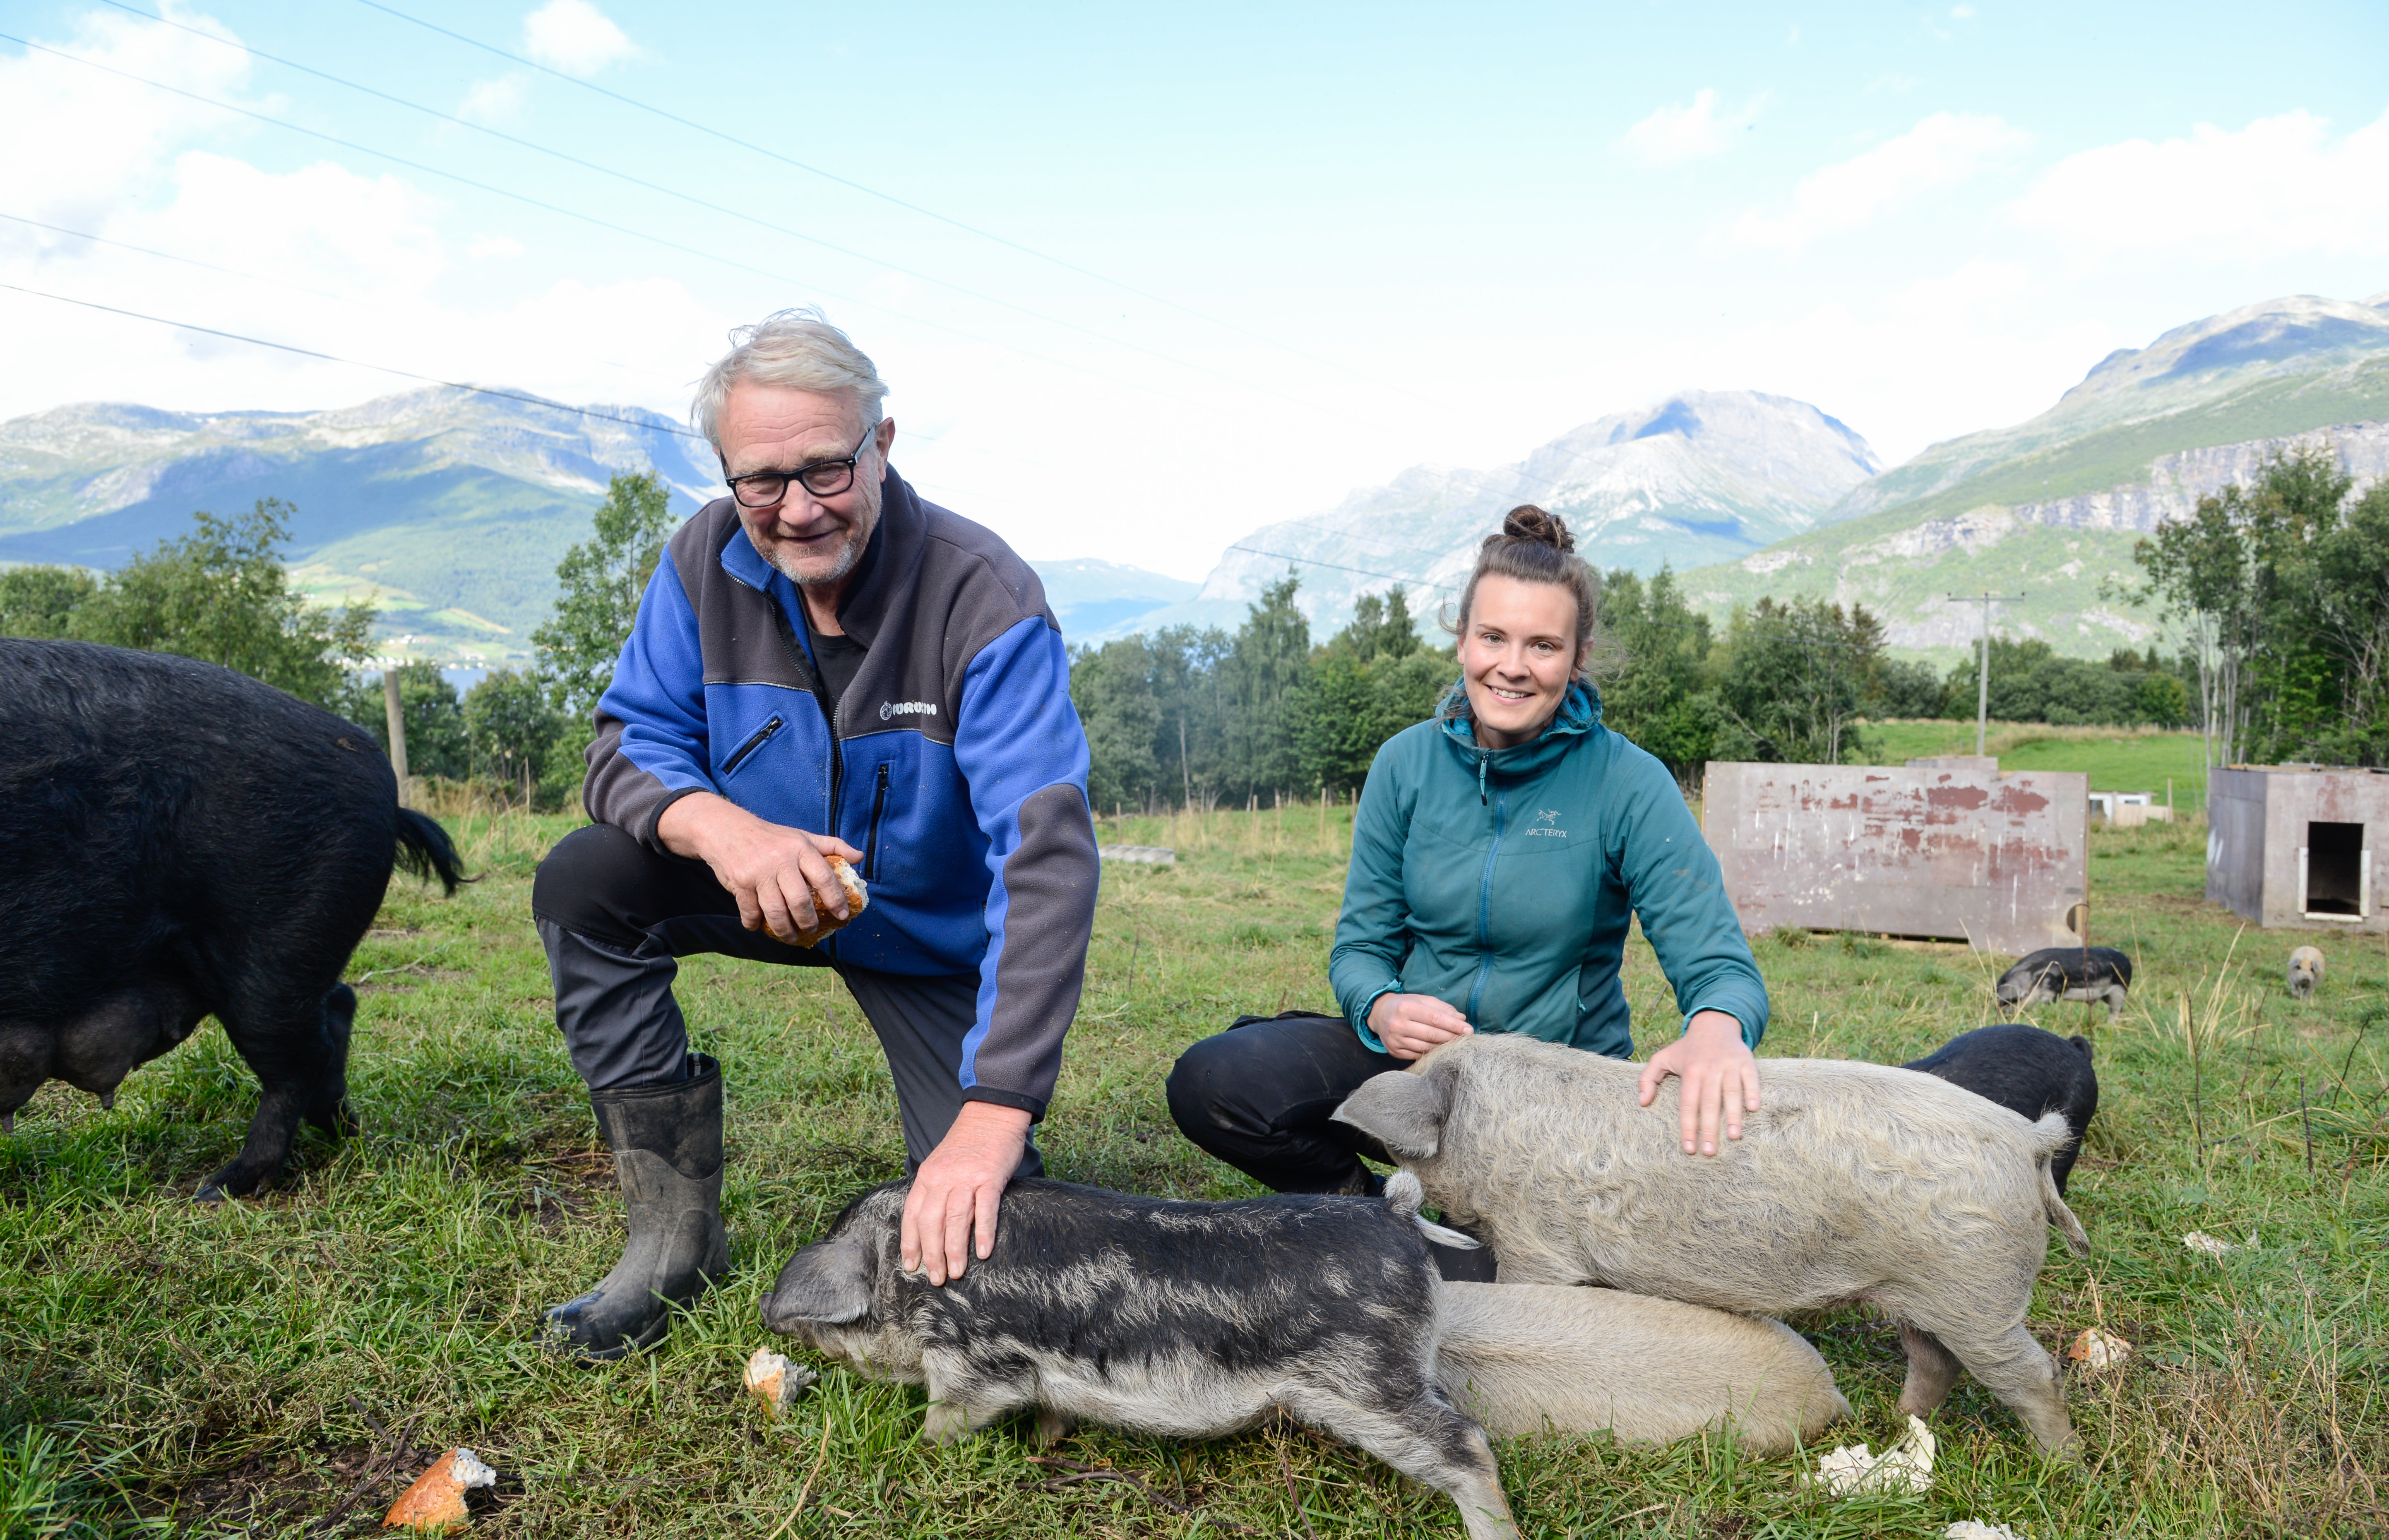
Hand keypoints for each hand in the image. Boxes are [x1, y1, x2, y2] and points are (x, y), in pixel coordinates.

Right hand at [656, 793, 861, 943]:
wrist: (727, 830)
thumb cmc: (772, 837)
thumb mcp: (803, 836)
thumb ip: (833, 846)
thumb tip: (859, 856)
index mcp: (801, 848)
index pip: (824, 877)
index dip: (836, 899)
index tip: (843, 916)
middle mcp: (781, 860)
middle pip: (800, 901)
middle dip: (808, 922)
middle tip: (811, 929)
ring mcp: (759, 873)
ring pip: (776, 911)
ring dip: (784, 930)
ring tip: (790, 936)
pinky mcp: (740, 883)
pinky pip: (750, 912)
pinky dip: (754, 923)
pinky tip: (759, 926)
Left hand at [902, 1102, 1031, 1284]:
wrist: (992, 1114)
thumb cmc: (967, 1144)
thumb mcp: (940, 1163)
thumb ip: (933, 1190)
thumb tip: (929, 1225)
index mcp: (927, 1176)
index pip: (912, 1215)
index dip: (910, 1243)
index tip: (911, 1266)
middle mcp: (943, 1178)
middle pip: (931, 1222)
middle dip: (932, 1255)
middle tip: (936, 1278)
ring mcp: (966, 1178)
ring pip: (955, 1220)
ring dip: (954, 1250)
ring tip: (956, 1273)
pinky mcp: (990, 1177)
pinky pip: (985, 1209)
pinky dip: (983, 1232)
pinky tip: (983, 1252)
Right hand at [1369, 992, 1472, 1061]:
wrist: (1379, 1013)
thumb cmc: (1405, 1005)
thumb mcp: (1422, 1000)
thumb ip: (1442, 1008)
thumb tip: (1461, 1019)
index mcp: (1406, 1007)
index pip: (1435, 1018)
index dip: (1454, 1025)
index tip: (1469, 1029)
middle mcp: (1398, 1024)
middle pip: (1432, 1034)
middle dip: (1452, 1037)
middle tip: (1466, 1039)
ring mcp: (1395, 1040)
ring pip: (1425, 1047)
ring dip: (1443, 1047)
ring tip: (1455, 1044)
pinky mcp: (1394, 1051)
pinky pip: (1417, 1055)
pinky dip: (1430, 1053)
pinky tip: (1439, 1049)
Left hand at [1637, 1010, 1759, 1156]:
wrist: (1714, 1024)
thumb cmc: (1687, 1048)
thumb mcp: (1662, 1057)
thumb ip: (1648, 1079)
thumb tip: (1642, 1102)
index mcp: (1689, 1072)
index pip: (1687, 1104)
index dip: (1688, 1127)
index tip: (1689, 1149)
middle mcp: (1709, 1069)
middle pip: (1709, 1103)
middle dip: (1709, 1129)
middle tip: (1710, 1152)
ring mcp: (1729, 1065)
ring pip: (1731, 1092)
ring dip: (1733, 1115)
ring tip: (1733, 1137)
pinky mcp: (1746, 1061)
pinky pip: (1750, 1078)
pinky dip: (1752, 1092)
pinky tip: (1753, 1109)